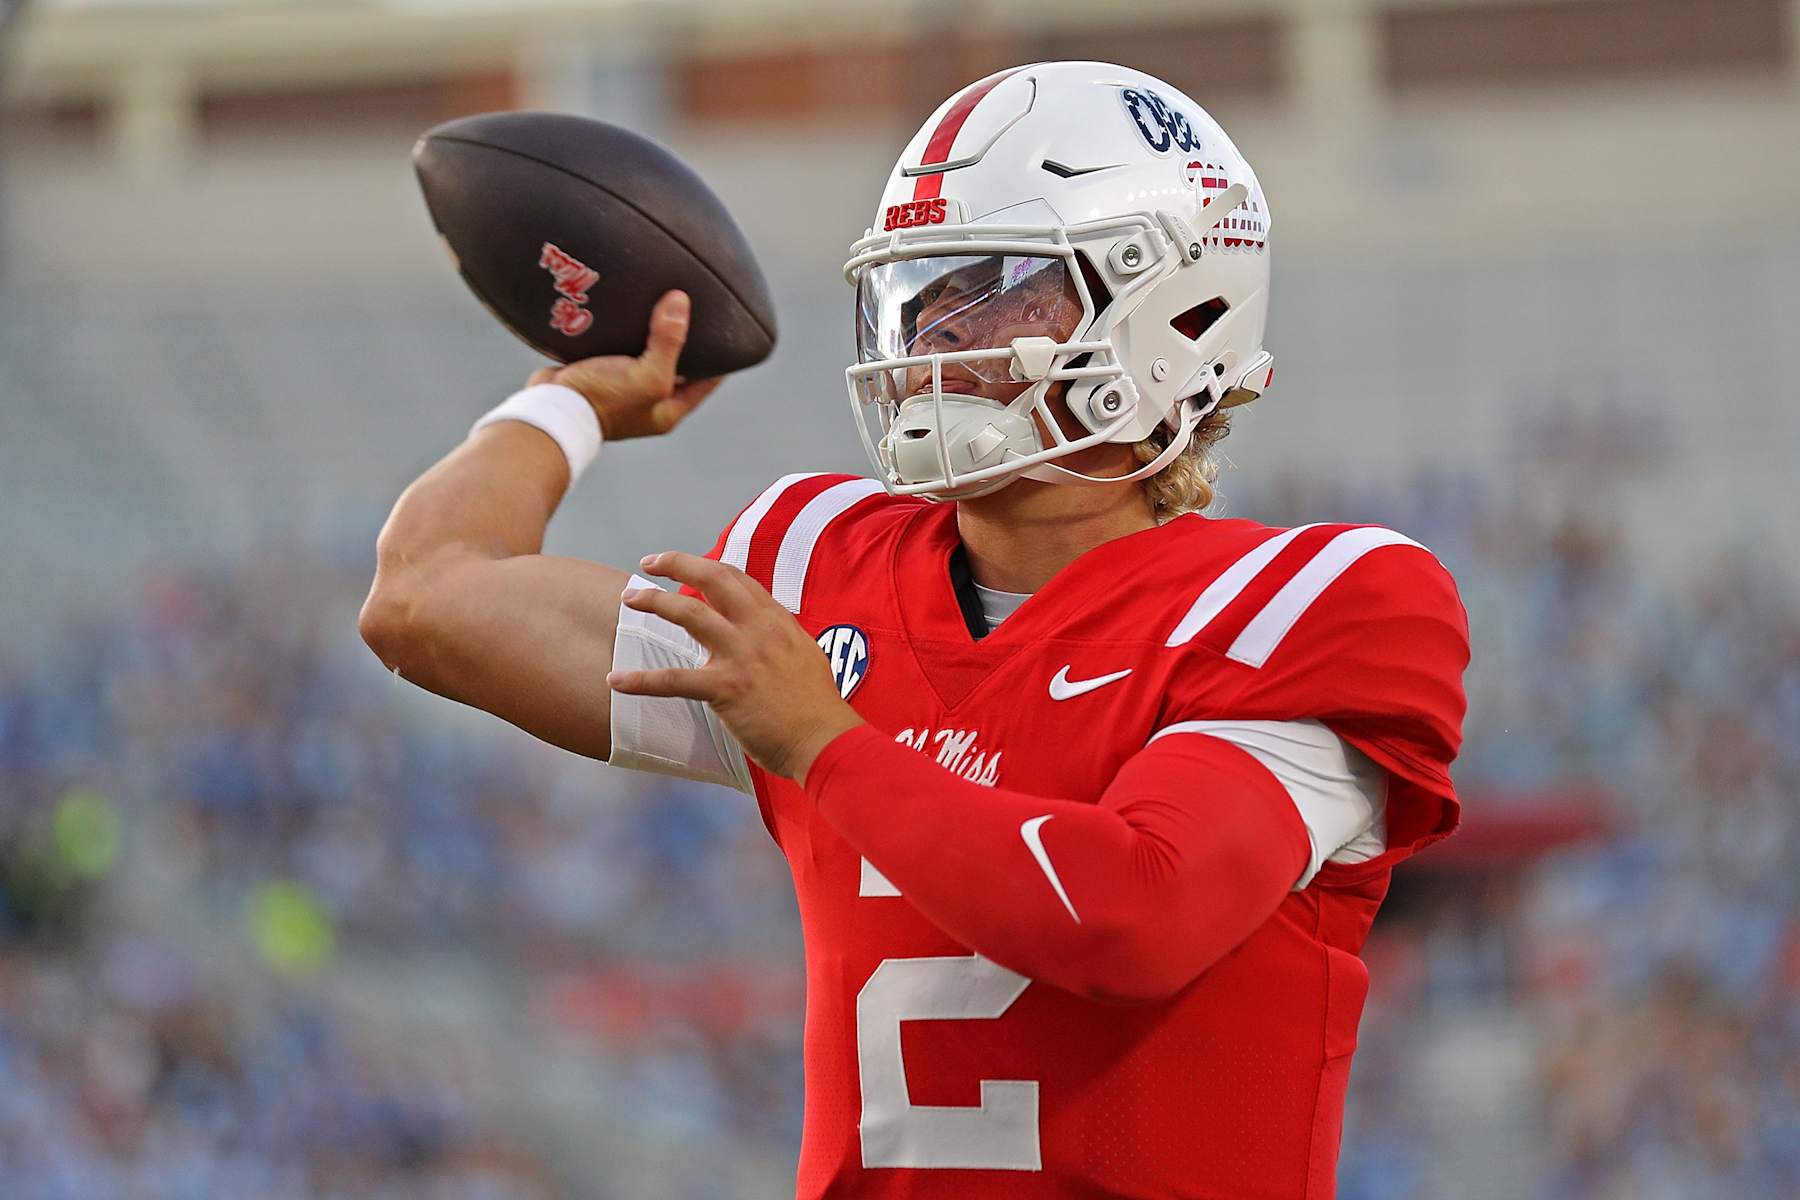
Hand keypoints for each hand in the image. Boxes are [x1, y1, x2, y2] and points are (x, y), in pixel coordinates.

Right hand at [526, 290, 720, 439]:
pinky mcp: (597, 370)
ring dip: (652, 331)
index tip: (729, 328)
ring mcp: (621, 386)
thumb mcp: (647, 375)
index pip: (706, 380)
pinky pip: (618, 346)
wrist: (550, 408)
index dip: (720, 357)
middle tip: (696, 307)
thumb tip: (680, 302)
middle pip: (677, 365)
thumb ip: (667, 341)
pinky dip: (625, 328)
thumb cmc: (603, 401)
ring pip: (646, 352)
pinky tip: (629, 305)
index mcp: (667, 409)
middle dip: (685, 340)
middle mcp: (647, 400)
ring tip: (663, 299)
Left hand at [606, 552, 865, 781]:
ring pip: (688, 614)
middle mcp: (759, 629)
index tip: (683, 565)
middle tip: (649, 563)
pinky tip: (615, 681)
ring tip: (628, 600)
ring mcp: (742, 656)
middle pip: (713, 579)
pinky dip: (640, 681)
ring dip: (654, 602)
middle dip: (677, 564)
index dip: (705, 566)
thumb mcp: (806, 656)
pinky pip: (674, 680)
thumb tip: (763, 634)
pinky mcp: (726, 688)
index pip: (737, 579)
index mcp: (777, 621)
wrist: (826, 740)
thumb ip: (780, 639)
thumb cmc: (817, 708)